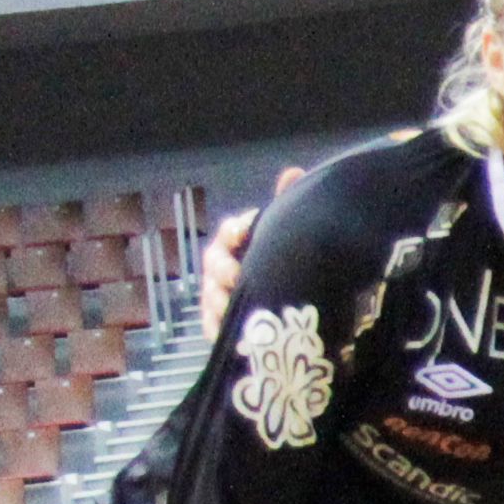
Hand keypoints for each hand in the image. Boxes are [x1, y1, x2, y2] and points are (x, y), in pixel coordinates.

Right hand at [195, 168, 295, 336]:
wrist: (294, 306)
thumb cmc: (285, 259)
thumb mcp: (289, 234)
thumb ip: (287, 204)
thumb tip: (292, 172)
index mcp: (239, 240)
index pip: (230, 230)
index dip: (233, 230)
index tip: (244, 233)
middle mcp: (224, 264)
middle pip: (214, 263)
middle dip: (222, 269)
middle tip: (236, 278)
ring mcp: (219, 293)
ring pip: (210, 294)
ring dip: (217, 300)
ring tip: (230, 308)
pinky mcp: (221, 321)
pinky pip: (211, 324)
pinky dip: (215, 327)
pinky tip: (223, 331)